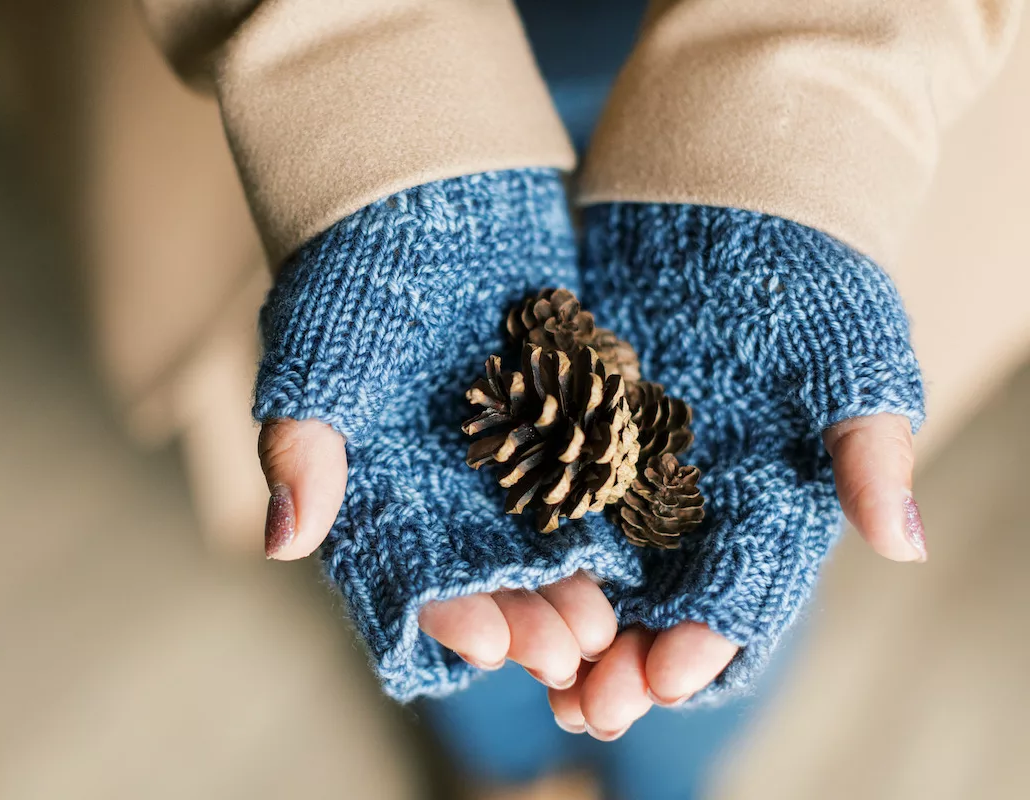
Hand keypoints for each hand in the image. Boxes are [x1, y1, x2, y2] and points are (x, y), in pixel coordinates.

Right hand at [253, 171, 640, 699]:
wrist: (426, 180)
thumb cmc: (355, 267)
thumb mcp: (316, 351)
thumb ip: (300, 443)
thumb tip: (280, 541)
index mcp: (374, 483)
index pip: (404, 571)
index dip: (443, 612)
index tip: (484, 642)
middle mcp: (441, 482)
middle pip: (482, 572)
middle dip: (522, 613)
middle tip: (565, 650)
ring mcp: (505, 451)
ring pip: (542, 540)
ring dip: (573, 583)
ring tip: (607, 620)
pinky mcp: (561, 414)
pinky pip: (590, 478)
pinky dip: (612, 517)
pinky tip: (642, 550)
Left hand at [543, 203, 926, 737]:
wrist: (730, 192)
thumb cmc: (810, 273)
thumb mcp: (851, 352)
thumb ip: (867, 446)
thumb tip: (903, 546)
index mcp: (770, 504)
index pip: (742, 595)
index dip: (705, 643)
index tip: (662, 676)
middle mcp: (699, 504)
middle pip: (662, 607)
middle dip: (626, 662)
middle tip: (585, 704)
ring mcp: (632, 471)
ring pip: (601, 572)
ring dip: (571, 625)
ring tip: (535, 669)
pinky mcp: (576, 430)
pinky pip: (550, 502)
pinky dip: (529, 547)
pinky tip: (495, 581)